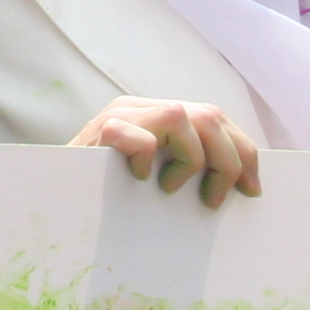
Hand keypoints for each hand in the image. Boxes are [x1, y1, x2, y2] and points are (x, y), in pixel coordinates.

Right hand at [70, 94, 258, 206]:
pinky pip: (137, 136)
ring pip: (180, 117)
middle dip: (228, 161)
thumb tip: (243, 183)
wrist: (56, 201)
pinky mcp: (99, 134)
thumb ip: (185, 164)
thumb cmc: (109, 196)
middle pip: (209, 116)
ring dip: (191, 161)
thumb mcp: (156, 176)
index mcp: (158, 116)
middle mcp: (140, 108)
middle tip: (215, 200)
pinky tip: (140, 180)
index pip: (216, 119)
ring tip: (172, 189)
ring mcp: (118, 116)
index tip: (253, 192)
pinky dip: (145, 158)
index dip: (244, 153)